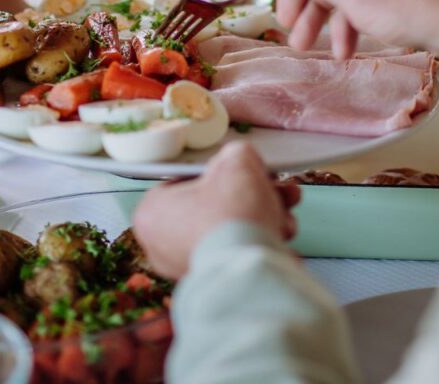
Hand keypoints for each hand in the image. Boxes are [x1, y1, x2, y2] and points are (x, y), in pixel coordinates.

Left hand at [133, 143, 300, 279]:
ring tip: (286, 205)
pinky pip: (240, 253)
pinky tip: (281, 232)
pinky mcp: (218, 284)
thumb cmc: (232, 215)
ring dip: (264, 214)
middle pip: (214, 205)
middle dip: (251, 193)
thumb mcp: (237, 162)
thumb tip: (242, 159)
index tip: (241, 168)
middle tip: (271, 185)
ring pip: (231, 229)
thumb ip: (237, 154)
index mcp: (153, 212)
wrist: (251, 271)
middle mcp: (163, 246)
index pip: (185, 179)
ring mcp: (190, 268)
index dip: (219, 170)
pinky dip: (262, 240)